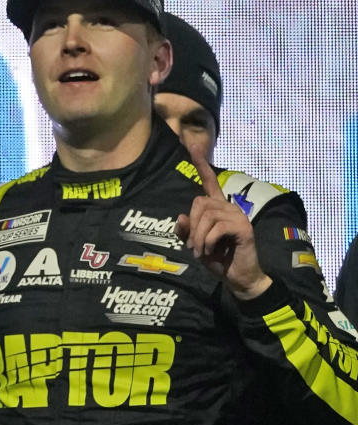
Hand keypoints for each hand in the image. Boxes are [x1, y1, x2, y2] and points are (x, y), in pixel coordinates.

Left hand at [175, 153, 271, 299]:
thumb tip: (181, 216)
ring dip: (198, 238)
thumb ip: (186, 231)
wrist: (238, 278)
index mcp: (218, 209)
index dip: (202, 165)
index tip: (193, 146)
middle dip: (192, 227)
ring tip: (202, 252)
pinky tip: (211, 252)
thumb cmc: (218, 260)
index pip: (210, 183)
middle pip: (199, 203)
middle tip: (195, 247)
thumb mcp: (195, 245)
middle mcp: (229, 207)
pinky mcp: (243, 227)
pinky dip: (207, 242)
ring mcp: (238, 216)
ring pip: (206, 216)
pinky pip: (216, 228)